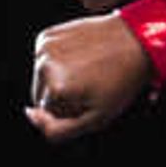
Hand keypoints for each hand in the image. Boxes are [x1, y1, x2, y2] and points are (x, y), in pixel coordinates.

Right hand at [27, 15, 153, 141]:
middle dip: (62, 96)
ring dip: (59, 79)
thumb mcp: (96, 119)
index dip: (71, 110)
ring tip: (86, 71)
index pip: (48, 114)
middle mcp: (45, 66)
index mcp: (56, 88)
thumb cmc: (122, 81)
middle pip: (41, 96)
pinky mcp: (46, 36)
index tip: (92, 98)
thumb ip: (57, 130)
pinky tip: (79, 58)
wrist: (136, 42)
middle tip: (91, 86)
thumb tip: (29, 115)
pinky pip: (43, 60)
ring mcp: (44, 48)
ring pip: (40, 79)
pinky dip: (57, 62)